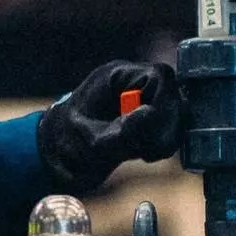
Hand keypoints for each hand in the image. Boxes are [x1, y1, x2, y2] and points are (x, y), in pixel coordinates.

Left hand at [36, 60, 186, 193]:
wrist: (58, 158)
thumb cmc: (68, 145)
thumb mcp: (93, 144)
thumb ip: (123, 131)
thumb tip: (151, 112)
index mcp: (116, 76)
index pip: (159, 76)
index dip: (164, 103)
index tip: (151, 131)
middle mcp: (133, 83)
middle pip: (173, 94)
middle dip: (165, 124)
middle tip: (146, 148)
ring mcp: (143, 99)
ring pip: (177, 112)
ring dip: (165, 136)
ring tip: (141, 152)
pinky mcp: (148, 119)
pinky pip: (171, 128)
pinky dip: (163, 143)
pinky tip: (144, 153)